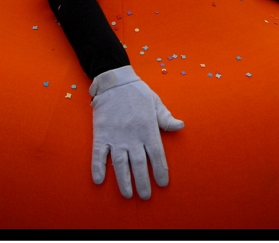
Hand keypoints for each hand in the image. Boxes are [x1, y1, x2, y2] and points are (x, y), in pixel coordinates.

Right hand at [89, 66, 183, 199]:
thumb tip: (180, 126)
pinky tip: (99, 181)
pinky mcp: (101, 134)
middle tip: (145, 196)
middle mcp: (133, 136)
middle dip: (143, 182)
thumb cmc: (138, 92)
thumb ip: (166, 118)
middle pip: (139, 165)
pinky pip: (99, 155)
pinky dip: (98, 168)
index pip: (156, 156)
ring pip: (120, 164)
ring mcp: (116, 137)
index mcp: (148, 129)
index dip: (160, 171)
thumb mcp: (156, 103)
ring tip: (127, 195)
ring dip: (124, 181)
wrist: (114, 81)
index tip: (162, 184)